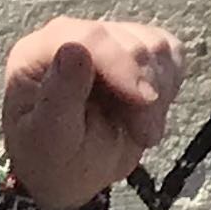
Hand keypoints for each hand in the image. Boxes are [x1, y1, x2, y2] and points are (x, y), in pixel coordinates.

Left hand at [0, 19, 180, 209]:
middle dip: (146, 90)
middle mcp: (72, 36)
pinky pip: (172, 53)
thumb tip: (73, 48)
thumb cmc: (52, 159)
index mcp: (38, 52)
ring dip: (160, 93)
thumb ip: (59, 96)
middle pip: (131, 42)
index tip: (145, 102)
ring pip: (157, 45)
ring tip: (142, 129)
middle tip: (143, 134)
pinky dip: (170, 85)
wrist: (72, 173)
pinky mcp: (139, 47)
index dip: (123, 65)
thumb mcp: (48, 139)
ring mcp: (108, 39)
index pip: (91, 38)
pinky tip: (150, 111)